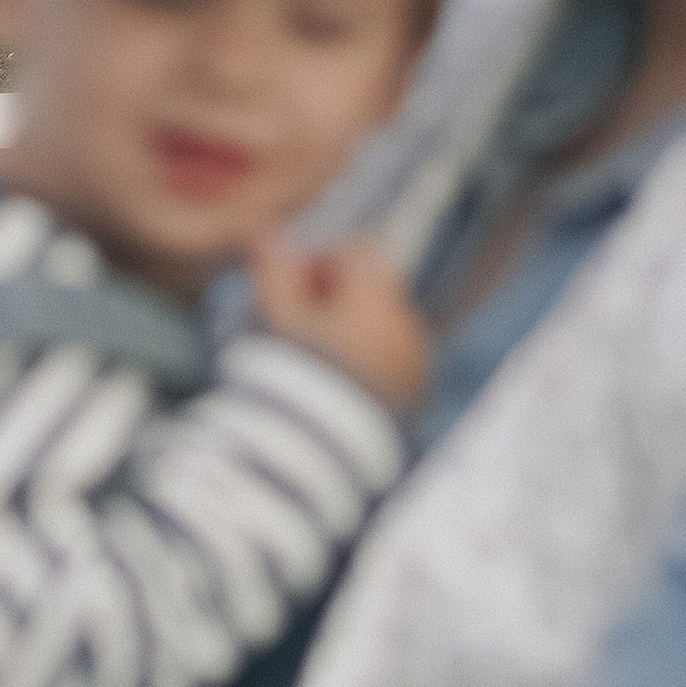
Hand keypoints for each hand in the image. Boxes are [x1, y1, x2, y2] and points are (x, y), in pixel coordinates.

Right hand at [252, 237, 429, 411]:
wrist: (324, 447)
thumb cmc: (297, 374)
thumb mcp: (279, 318)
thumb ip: (276, 272)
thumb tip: (270, 240)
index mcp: (376, 298)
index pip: (357, 250)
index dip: (322, 260)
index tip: (294, 285)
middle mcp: (406, 323)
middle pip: (374, 288)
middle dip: (338, 296)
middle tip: (300, 323)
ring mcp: (415, 359)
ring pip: (385, 325)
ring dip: (355, 331)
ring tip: (317, 360)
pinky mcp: (416, 393)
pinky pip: (394, 361)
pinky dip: (371, 363)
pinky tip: (338, 387)